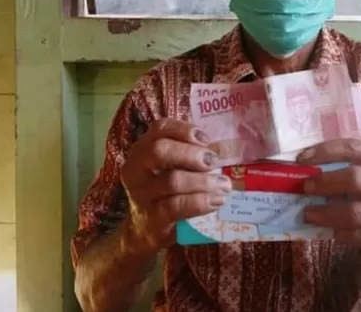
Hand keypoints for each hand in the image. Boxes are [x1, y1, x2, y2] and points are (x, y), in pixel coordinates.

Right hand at [119, 118, 231, 251]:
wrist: (144, 231)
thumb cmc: (164, 192)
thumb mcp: (170, 169)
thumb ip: (187, 155)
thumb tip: (221, 147)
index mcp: (142, 150)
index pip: (159, 128)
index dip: (184, 130)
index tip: (206, 140)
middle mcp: (135, 169)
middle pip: (159, 150)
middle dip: (191, 154)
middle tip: (214, 162)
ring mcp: (140, 194)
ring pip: (172, 180)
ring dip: (203, 181)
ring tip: (224, 185)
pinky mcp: (151, 218)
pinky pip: (177, 206)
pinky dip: (201, 202)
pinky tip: (217, 201)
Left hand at [296, 139, 360, 251]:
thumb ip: (354, 166)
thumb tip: (309, 168)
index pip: (354, 148)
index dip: (324, 151)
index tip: (301, 158)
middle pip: (354, 178)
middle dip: (324, 183)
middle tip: (304, 187)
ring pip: (354, 212)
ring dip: (326, 213)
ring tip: (309, 214)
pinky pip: (359, 235)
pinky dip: (340, 233)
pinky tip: (330, 230)